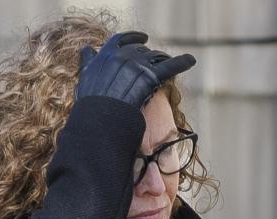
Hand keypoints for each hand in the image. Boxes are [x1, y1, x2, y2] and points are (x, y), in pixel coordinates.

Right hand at [75, 31, 195, 109]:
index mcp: (106, 55)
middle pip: (141, 50)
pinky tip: (191, 60)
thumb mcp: (85, 79)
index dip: (133, 38)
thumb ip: (88, 62)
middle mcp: (122, 56)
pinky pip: (170, 65)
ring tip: (172, 63)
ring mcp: (136, 65)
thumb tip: (87, 49)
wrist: (101, 121)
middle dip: (149, 55)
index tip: (142, 38)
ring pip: (156, 56)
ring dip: (164, 59)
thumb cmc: (92, 107)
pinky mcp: (150, 76)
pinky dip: (183, 61)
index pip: (121, 40)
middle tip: (156, 61)